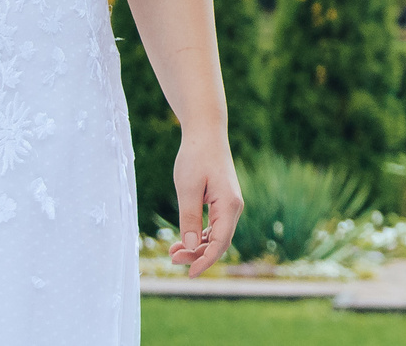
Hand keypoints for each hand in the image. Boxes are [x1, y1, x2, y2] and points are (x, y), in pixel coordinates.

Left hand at [167, 133, 242, 273]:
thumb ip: (190, 218)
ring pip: (216, 236)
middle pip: (218, 242)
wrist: (206, 132)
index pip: (220, 243)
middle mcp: (234, 207)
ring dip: (196, 246)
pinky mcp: (223, 201)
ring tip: (173, 251)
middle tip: (171, 257)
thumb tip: (190, 246)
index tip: (189, 274)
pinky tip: (183, 239)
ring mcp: (229, 204)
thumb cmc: (196, 156)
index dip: (205, 261)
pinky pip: (214, 226)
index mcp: (229, 205)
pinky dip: (199, 235)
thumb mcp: (188, 188)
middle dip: (196, 254)